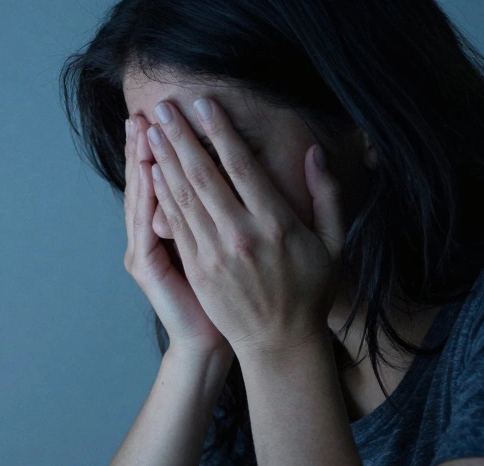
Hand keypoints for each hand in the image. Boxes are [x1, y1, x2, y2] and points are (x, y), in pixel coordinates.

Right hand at [123, 114, 231, 359]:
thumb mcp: (222, 251)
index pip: (168, 177)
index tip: (172, 113)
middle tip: (146, 110)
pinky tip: (150, 171)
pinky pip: (147, 223)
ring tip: (142, 129)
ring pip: (144, 196)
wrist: (217, 341)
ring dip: (142, 161)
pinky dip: (148, 196)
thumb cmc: (229, 299)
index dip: (169, 146)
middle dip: (149, 144)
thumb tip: (216, 175)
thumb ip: (217, 213)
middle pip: (149, 180)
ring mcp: (146, 249)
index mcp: (176, 227)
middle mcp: (153, 235)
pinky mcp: (147, 265)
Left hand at [144, 98, 344, 361]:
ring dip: (164, 161)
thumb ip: (327, 195)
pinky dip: (162, 196)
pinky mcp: (197, 269)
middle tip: (162, 108)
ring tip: (150, 131)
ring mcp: (215, 254)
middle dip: (180, 138)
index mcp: (277, 223)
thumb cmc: (310, 289)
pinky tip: (152, 173)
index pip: (242, 167)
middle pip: (204, 176)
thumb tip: (314, 153)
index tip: (204, 104)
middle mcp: (241, 235)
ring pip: (183, 198)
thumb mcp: (333, 242)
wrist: (279, 343)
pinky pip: (176, 225)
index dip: (220, 132)